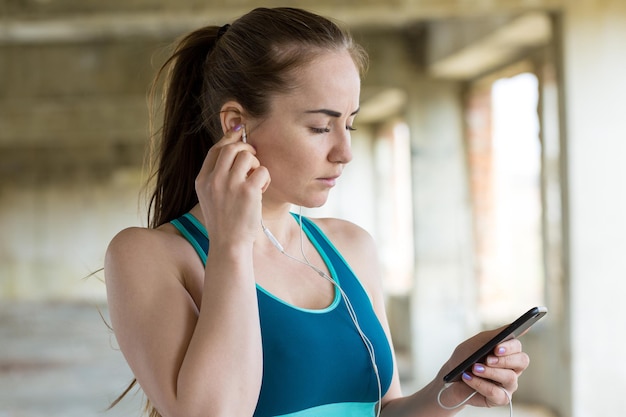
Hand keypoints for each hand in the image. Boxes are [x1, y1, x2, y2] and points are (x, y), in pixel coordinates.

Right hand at [195, 124, 270, 245]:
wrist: (228, 244)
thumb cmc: (224, 221)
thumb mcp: (210, 197)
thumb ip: (217, 176)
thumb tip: (233, 150)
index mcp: (202, 180)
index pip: (215, 150)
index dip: (229, 138)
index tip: (239, 132)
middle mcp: (214, 180)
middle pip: (231, 148)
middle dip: (246, 148)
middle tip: (253, 159)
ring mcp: (230, 185)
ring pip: (247, 156)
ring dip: (256, 164)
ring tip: (256, 180)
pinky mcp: (248, 192)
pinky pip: (262, 170)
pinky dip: (265, 178)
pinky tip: (261, 190)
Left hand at [437, 328, 529, 408]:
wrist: (449, 379)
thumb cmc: (465, 358)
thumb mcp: (478, 343)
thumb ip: (497, 335)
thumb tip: (520, 326)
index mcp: (508, 353)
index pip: (518, 348)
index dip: (510, 347)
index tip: (496, 347)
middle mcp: (512, 369)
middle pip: (521, 362)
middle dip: (504, 359)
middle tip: (488, 359)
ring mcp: (508, 385)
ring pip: (510, 377)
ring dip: (489, 372)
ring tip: (473, 368)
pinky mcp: (500, 399)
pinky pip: (496, 393)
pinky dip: (480, 384)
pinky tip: (468, 378)